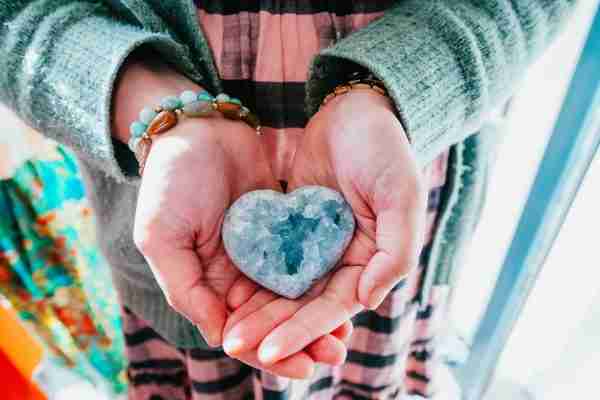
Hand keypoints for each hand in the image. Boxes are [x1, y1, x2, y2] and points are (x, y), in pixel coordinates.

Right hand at [115, 54, 351, 376]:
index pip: (242, 332)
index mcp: (209, 284)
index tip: (302, 367)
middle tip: (335, 353)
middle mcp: (238, 273)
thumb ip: (186, 288)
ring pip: (295, 293)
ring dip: (318, 314)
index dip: (271, 353)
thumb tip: (222, 337)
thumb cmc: (170, 181)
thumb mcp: (161, 237)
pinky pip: (306, 256)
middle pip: (275, 318)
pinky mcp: (284, 225)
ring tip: (346, 333)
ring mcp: (264, 249)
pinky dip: (323, 275)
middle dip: (304, 339)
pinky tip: (348, 288)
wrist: (197, 128)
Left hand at [222, 89, 426, 365]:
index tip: (269, 351)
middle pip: (303, 305)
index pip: (334, 308)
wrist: (355, 109)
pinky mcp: (292, 225)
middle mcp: (342, 259)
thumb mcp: (402, 196)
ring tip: (226, 331)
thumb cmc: (385, 150)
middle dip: (271, 328)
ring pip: (284, 287)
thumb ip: (395, 252)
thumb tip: (366, 301)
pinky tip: (227, 292)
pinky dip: (252, 276)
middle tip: (232, 347)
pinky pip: (270, 257)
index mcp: (370, 261)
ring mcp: (315, 243)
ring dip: (257, 310)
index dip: (302, 331)